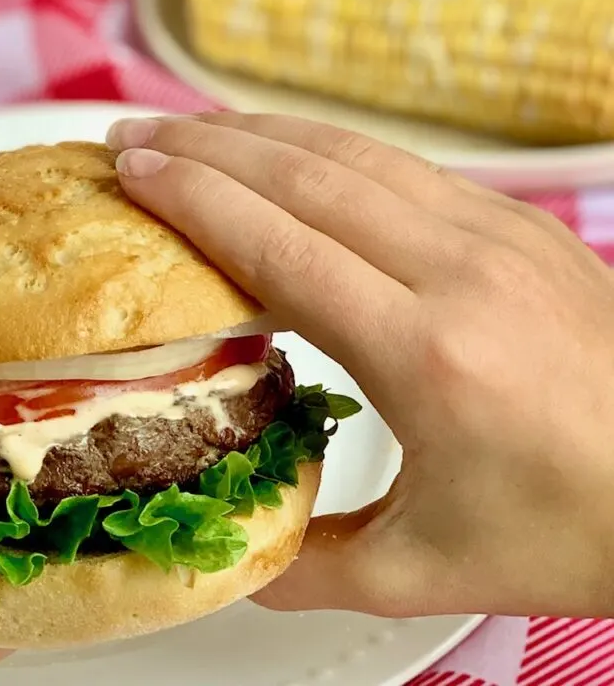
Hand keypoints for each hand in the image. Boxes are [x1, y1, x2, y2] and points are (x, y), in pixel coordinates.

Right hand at [106, 113, 613, 618]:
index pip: (282, 248)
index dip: (196, 203)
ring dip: (258, 134)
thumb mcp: (427, 570)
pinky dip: (322, 147)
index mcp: (430, 354)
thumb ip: (309, 566)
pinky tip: (284, 149)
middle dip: (203, 148)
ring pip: (352, 155)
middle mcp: (464, 272)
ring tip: (186, 129)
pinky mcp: (519, 226)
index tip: (133, 176)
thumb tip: (229, 556)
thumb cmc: (578, 528)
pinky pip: (399, 167)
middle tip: (131, 139)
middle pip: (305, 178)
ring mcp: (499, 236)